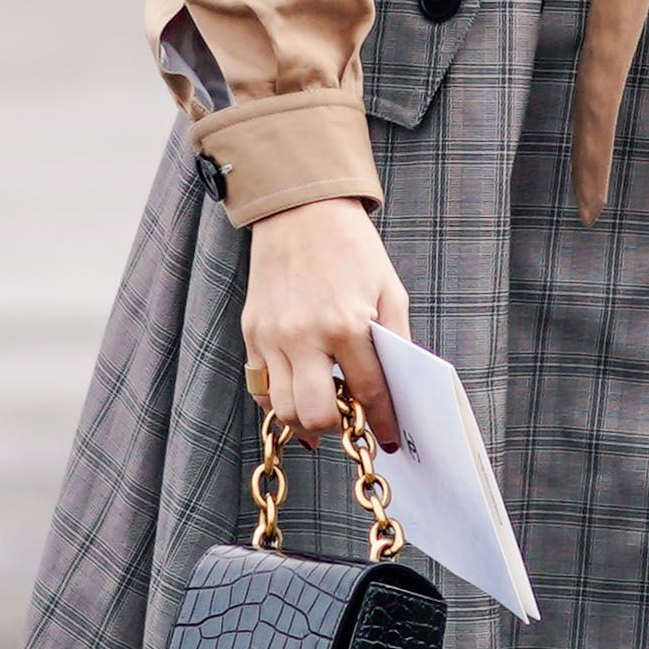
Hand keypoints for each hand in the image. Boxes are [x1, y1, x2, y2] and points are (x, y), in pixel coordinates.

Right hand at [241, 198, 409, 448]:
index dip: (383, 421)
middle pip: (316, 415)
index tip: (389, 439)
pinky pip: (262, 388)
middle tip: (351, 421)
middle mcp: (304, 335)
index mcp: (346, 324)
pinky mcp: (252, 333)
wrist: (300, 210)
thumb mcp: (388, 290)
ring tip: (327, 410)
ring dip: (307, 421)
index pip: (368, 392)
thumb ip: (394, 342)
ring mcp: (272, 336)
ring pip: (284, 410)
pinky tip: (301, 395)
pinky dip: (281, 401)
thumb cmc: (351, 248)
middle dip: (338, 427)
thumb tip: (396, 390)